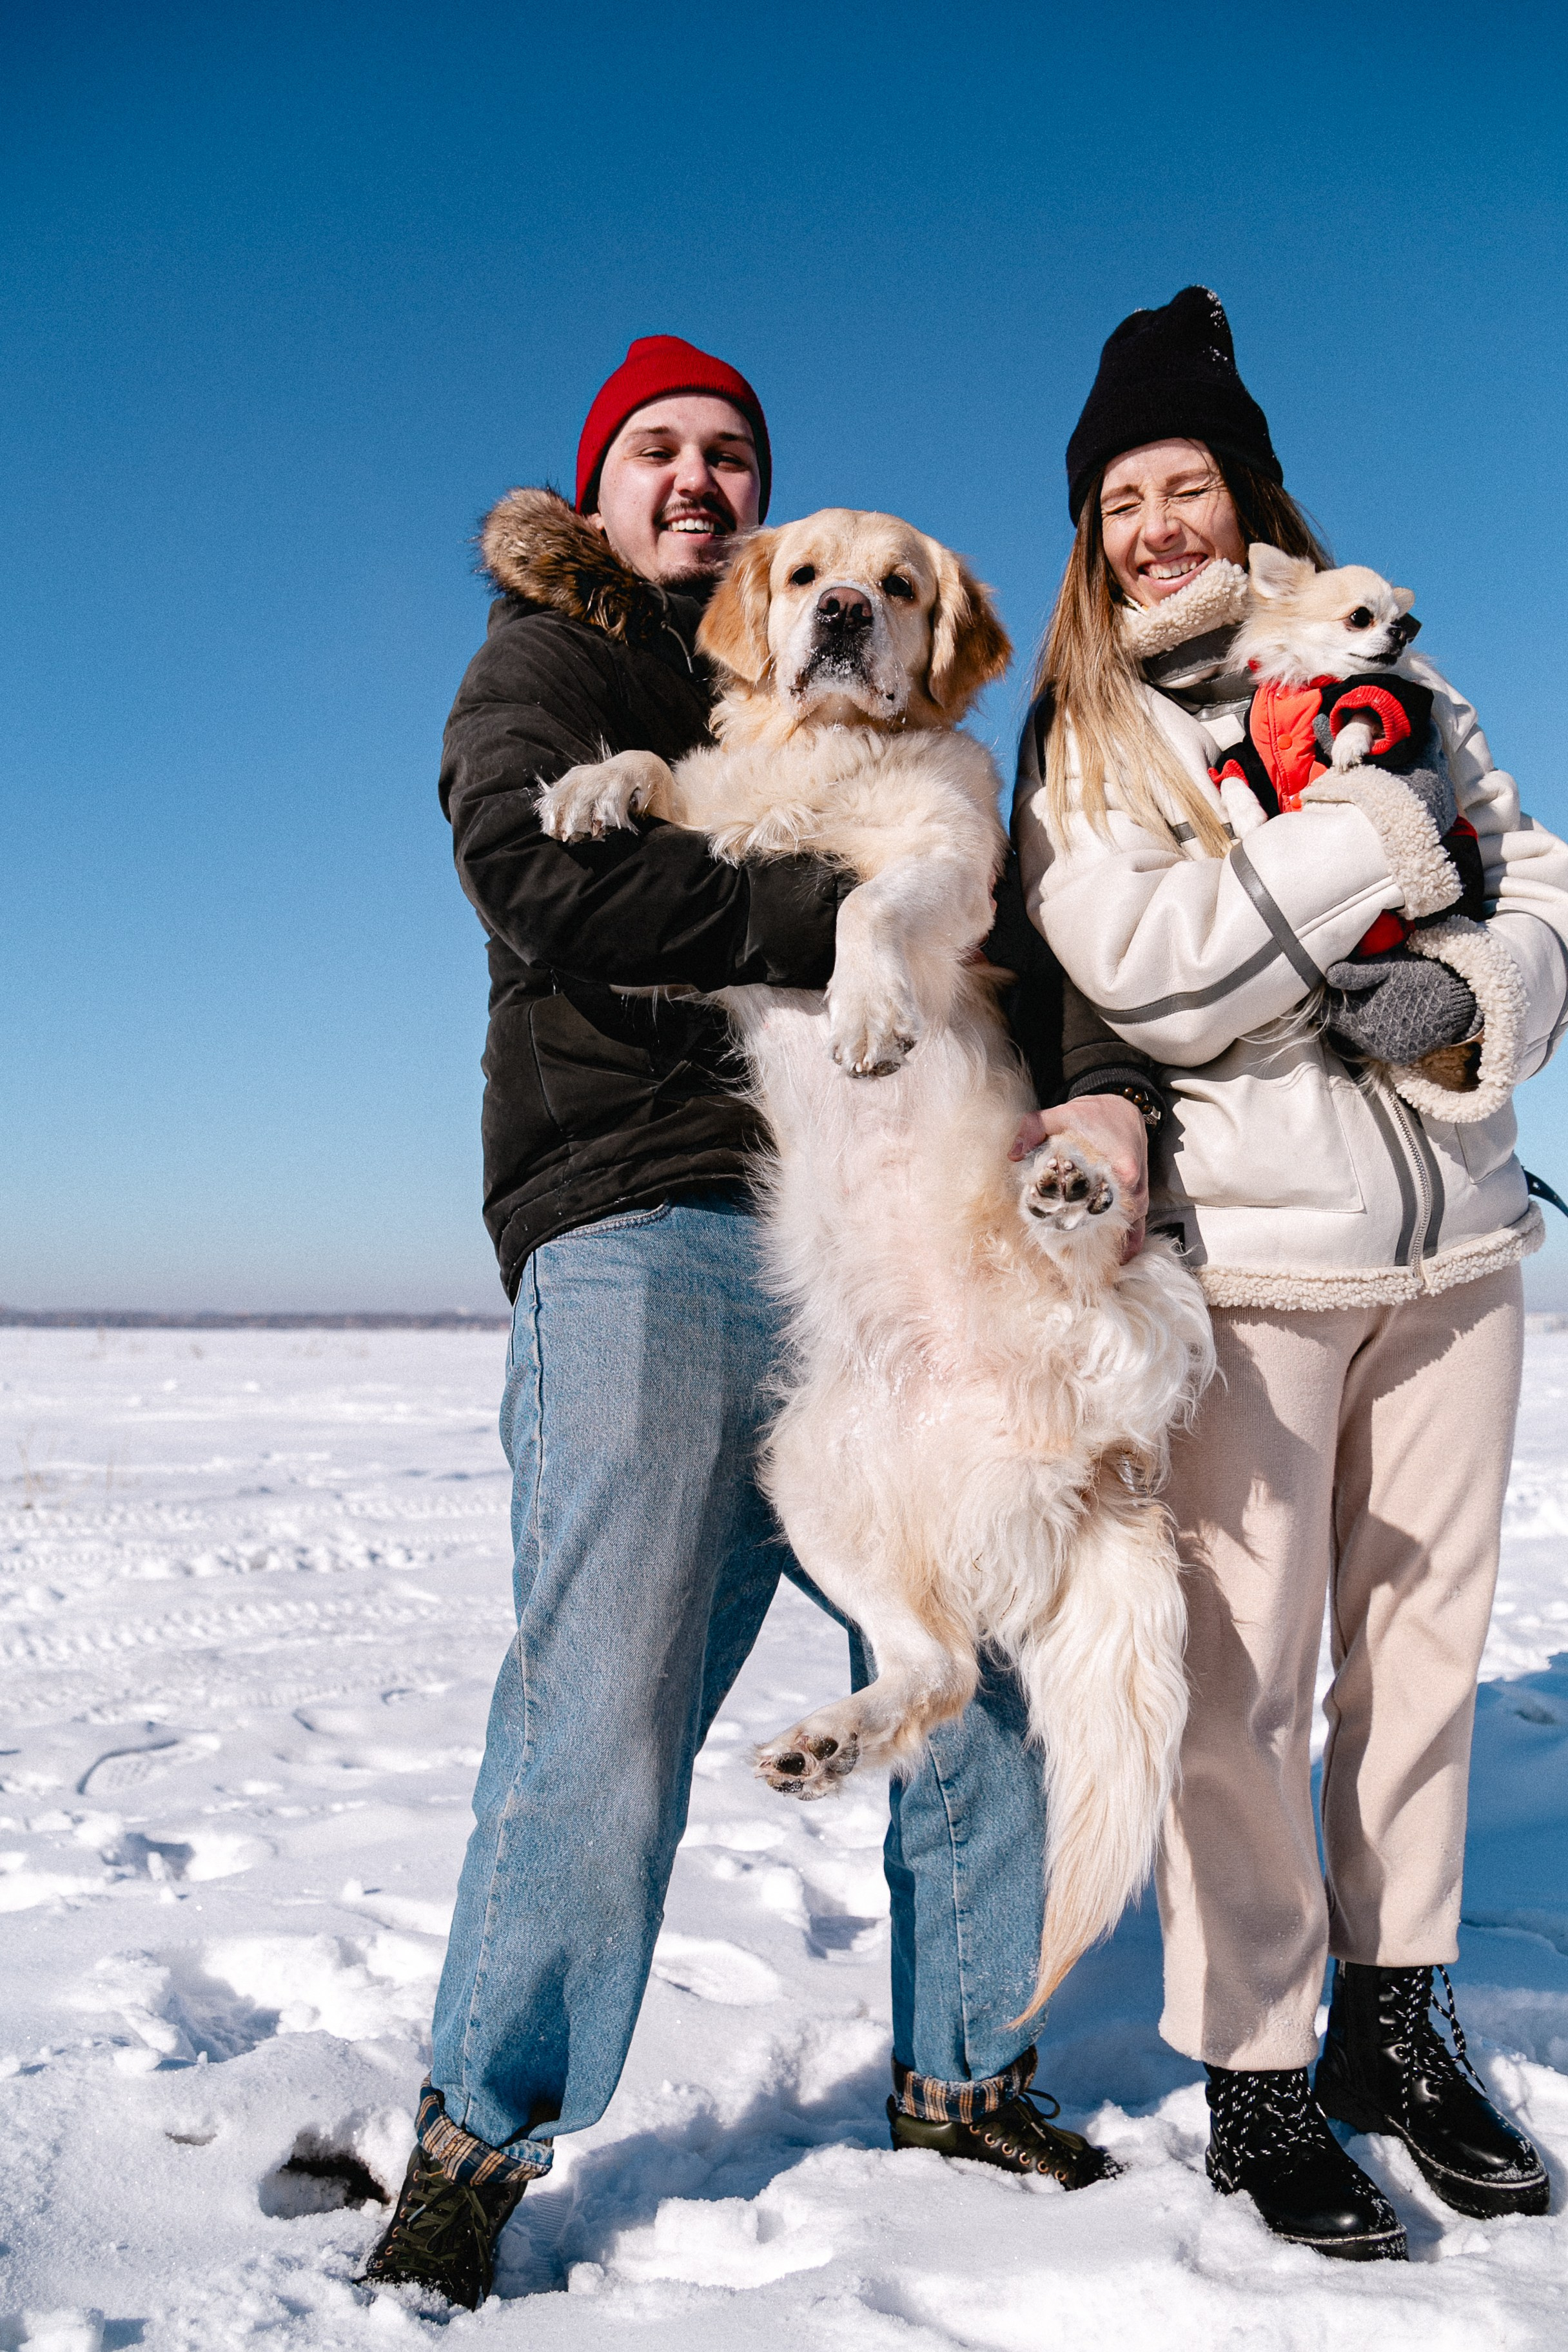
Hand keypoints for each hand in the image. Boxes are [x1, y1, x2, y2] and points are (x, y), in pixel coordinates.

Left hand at [1011, 1095, 1149, 1259]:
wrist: (1123, 1108)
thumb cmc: (1093, 1114)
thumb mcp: (1061, 1113)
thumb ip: (1034, 1127)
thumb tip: (1012, 1154)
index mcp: (1122, 1168)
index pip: (1107, 1206)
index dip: (1086, 1225)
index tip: (1064, 1239)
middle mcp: (1136, 1187)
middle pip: (1116, 1224)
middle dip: (1093, 1242)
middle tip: (1069, 1262)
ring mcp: (1140, 1196)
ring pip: (1127, 1230)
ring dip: (1108, 1247)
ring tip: (1085, 1268)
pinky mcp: (1139, 1200)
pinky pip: (1135, 1228)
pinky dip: (1126, 1244)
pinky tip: (1113, 1262)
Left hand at [1324, 953, 1477, 1062]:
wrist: (1459, 999)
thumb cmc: (1421, 977)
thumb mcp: (1389, 968)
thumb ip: (1358, 974)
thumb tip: (1329, 974)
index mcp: (1364, 1017)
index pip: (1328, 1013)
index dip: (1322, 1002)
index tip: (1320, 992)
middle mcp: (1372, 1040)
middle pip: (1339, 1029)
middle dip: (1336, 1013)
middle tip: (1337, 997)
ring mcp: (1386, 1051)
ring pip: (1354, 1041)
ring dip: (1352, 1027)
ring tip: (1360, 1007)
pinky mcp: (1399, 1057)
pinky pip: (1374, 1049)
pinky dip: (1371, 1037)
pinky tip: (1378, 1020)